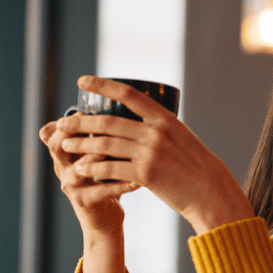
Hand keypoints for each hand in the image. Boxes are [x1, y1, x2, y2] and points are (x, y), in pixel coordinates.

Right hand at [40, 112, 139, 237]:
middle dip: (75, 133)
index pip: (53, 131)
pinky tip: (138, 180)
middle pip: (56, 145)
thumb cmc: (107, 177)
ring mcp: (71, 185)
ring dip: (96, 157)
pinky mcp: (85, 201)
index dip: (66, 120)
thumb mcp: (101, 152)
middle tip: (99, 124)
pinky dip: (121, 184)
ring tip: (116, 150)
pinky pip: (102, 191)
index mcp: (65, 151)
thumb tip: (126, 98)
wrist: (106, 216)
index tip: (84, 109)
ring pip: (79, 168)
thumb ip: (104, 132)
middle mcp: (63, 166)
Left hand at [57, 76, 254, 233]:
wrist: (211, 192)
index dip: (102, 85)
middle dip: (80, 121)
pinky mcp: (146, 175)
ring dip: (81, 144)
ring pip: (105, 145)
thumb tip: (137, 122)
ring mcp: (151, 153)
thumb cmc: (195, 166)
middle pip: (108, 121)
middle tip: (62, 123)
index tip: (82, 81)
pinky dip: (92, 169)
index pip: (128, 93)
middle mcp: (156, 132)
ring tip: (65, 145)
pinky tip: (80, 169)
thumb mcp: (181, 138)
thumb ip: (159, 129)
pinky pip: (111, 169)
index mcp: (164, 118)